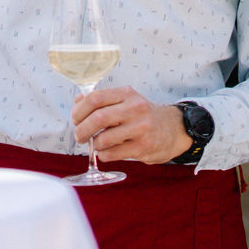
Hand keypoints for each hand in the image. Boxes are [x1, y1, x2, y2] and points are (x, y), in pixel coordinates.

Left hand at [71, 86, 191, 164]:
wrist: (173, 129)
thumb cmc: (143, 115)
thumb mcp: (126, 101)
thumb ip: (102, 100)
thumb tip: (77, 102)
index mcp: (127, 94)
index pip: (96, 97)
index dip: (79, 109)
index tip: (75, 118)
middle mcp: (135, 109)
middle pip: (98, 118)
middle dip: (82, 130)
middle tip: (79, 136)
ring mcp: (140, 128)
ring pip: (104, 139)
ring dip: (94, 144)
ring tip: (96, 144)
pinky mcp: (143, 147)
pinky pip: (112, 154)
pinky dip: (103, 154)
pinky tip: (108, 151)